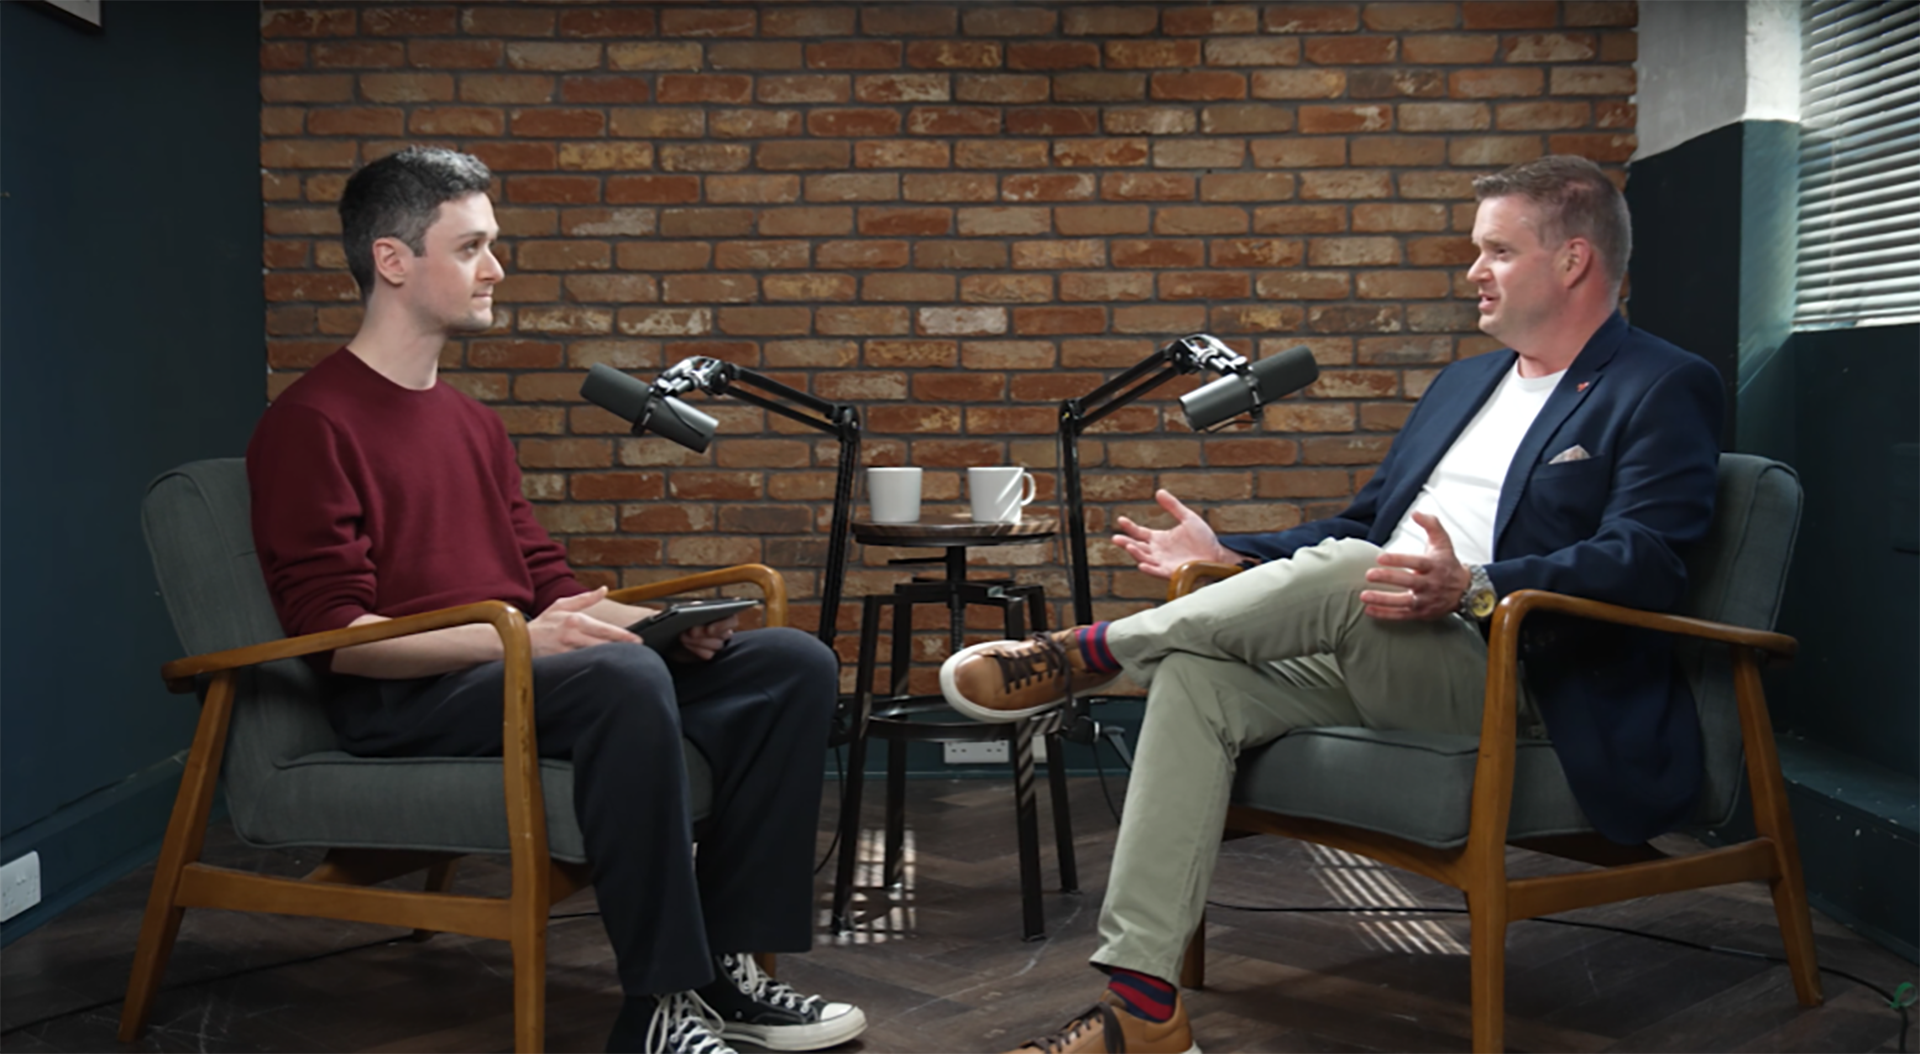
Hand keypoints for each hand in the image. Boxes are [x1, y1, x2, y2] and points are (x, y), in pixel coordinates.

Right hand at [527, 587, 640, 656]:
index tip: (638, 640)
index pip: (604, 629)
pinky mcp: (561, 664)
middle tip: (640, 651)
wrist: (518, 641)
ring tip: (627, 661)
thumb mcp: (561, 605)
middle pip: (603, 645)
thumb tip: (604, 589)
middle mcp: (572, 636)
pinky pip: (581, 666)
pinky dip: (594, 667)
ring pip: (594, 657)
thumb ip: (585, 599)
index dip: (623, 636)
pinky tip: (606, 671)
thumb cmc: (543, 623)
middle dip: (622, 649)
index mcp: (575, 620)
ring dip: (610, 659)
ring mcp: (566, 652)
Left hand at [672, 614, 738, 662]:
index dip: (723, 625)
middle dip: (705, 633)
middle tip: (691, 632)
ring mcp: (718, 643)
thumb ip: (694, 607)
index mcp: (723, 615)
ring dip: (698, 641)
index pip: (732, 620)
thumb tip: (698, 608)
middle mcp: (724, 630)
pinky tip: (686, 644)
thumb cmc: (682, 618)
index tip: (709, 630)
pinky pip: (709, 654)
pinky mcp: (710, 654)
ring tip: (683, 636)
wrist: (671, 634)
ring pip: (716, 645)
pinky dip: (696, 650)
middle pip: (724, 635)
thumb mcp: (686, 609)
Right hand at [1112, 489, 1238, 578]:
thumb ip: (1173, 506)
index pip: (1140, 533)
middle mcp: (1158, 551)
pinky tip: (1142, 565)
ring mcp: (1163, 562)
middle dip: (1126, 543)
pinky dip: (1149, 569)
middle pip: (1137, 547)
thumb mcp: (1188, 518)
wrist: (1217, 555)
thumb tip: (1159, 491)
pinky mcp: (1171, 572)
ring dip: (1136, 553)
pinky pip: (1157, 571)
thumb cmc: (1204, 538)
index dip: (1130, 527)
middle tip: (1116, 538)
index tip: (1121, 520)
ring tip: (1129, 546)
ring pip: (1144, 559)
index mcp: (1159, 539)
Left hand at [1359, 512, 1472, 620]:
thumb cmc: (1448, 563)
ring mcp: (1425, 600)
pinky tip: (1369, 610)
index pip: (1416, 562)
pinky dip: (1385, 614)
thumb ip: (1431, 525)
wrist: (1465, 590)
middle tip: (1369, 574)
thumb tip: (1416, 513)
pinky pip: (1402, 615)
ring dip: (1383, 600)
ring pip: (1403, 602)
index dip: (1398, 560)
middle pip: (1408, 582)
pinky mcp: (1421, 613)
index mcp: (1434, 565)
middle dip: (1388, 578)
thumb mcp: (1443, 542)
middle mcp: (1430, 584)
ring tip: (1364, 596)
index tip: (1380, 557)